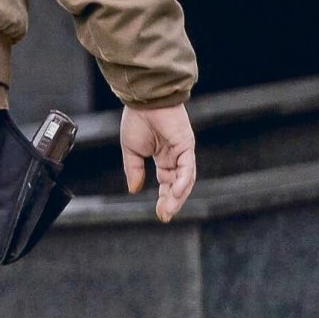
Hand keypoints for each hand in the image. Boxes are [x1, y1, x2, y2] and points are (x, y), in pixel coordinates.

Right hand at [120, 103, 196, 222]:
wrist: (143, 101)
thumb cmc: (137, 120)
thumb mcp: (131, 150)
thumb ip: (134, 170)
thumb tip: (133, 190)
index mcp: (163, 157)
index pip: (166, 182)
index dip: (164, 198)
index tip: (159, 214)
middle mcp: (175, 157)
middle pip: (177, 184)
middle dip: (172, 201)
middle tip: (164, 216)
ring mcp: (183, 152)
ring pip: (185, 179)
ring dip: (177, 195)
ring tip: (168, 209)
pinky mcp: (186, 145)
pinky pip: (187, 167)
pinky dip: (183, 180)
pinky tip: (175, 192)